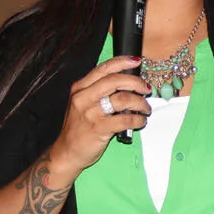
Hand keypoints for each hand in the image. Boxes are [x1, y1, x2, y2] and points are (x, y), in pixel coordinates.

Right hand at [51, 56, 152, 173]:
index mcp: (80, 88)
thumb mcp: (82, 104)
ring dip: (140, 103)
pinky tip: (140, 121)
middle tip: (146, 89)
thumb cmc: (78, 128)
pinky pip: (125, 119)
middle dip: (136, 83)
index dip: (123, 62)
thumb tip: (127, 83)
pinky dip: (137, 119)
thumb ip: (98, 91)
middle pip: (115, 81)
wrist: (67, 152)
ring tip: (145, 108)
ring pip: (122, 99)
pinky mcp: (99, 128)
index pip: (103, 69)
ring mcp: (91, 113)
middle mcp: (83, 97)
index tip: (137, 62)